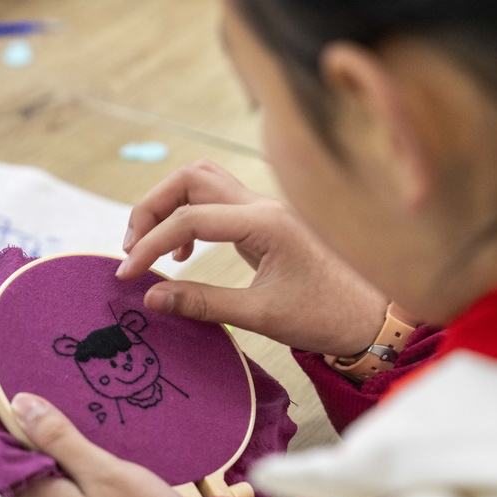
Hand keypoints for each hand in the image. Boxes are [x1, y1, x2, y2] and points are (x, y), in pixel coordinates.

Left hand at [7, 393, 187, 496]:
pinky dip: (65, 484)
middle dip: (40, 444)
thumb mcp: (104, 470)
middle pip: (21, 468)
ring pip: (39, 484)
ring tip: (82, 439)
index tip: (38, 400)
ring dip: (55, 463)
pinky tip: (88, 471)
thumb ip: (58, 438)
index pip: (4, 453)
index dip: (19, 424)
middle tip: (71, 417)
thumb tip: (17, 403)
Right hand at [117, 160, 389, 356]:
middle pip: (190, 178)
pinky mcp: (264, 222)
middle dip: (152, 207)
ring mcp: (264, 210)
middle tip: (132, 250)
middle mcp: (263, 205)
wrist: (369, 317)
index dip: (149, 244)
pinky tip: (184, 254)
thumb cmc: (324, 316)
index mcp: (265, 223)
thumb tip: (150, 298)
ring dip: (169, 206)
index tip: (127, 276)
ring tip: (151, 248)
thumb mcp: (260, 315)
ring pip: (203, 182)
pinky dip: (188, 217)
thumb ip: (202, 303)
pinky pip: (215, 202)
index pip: (189, 218)